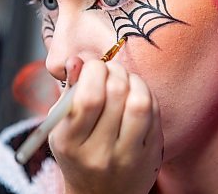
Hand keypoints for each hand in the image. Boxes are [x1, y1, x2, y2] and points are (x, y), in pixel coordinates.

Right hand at [49, 57, 162, 193]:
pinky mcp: (151, 156)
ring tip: (125, 80)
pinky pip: (154, 113)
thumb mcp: (62, 126)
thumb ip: (69, 92)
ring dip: (134, 80)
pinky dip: (146, 94)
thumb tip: (77, 61)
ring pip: (140, 103)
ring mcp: (128, 157)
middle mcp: (99, 153)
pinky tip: (136, 94)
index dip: (95, 71)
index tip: (93, 66)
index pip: (89, 98)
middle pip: (116, 94)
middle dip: (115, 70)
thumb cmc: (77, 153)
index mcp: (70, 142)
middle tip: (110, 69)